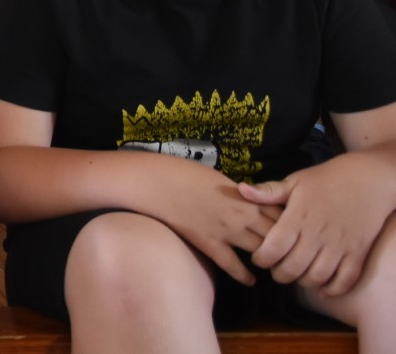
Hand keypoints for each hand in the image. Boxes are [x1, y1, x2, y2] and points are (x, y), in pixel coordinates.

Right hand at [151, 160, 282, 284]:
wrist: (159, 181)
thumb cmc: (186, 173)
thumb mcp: (221, 179)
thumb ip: (241, 195)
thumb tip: (253, 205)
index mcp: (247, 197)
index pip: (282, 216)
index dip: (292, 227)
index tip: (295, 234)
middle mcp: (243, 215)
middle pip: (277, 236)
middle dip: (286, 247)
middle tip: (291, 256)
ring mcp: (227, 231)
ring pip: (260, 251)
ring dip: (269, 261)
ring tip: (274, 269)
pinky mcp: (210, 243)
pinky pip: (233, 265)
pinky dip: (244, 276)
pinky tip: (250, 281)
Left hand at [239, 154, 395, 295]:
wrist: (366, 181)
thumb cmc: (324, 181)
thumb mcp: (294, 182)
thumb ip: (268, 192)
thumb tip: (241, 190)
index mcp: (298, 218)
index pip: (273, 248)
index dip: (261, 258)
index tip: (258, 258)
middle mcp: (318, 235)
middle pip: (293, 268)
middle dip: (279, 274)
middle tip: (275, 270)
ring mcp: (339, 246)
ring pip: (317, 276)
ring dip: (303, 281)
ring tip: (296, 275)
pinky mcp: (357, 253)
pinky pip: (345, 279)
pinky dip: (333, 289)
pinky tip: (322, 287)